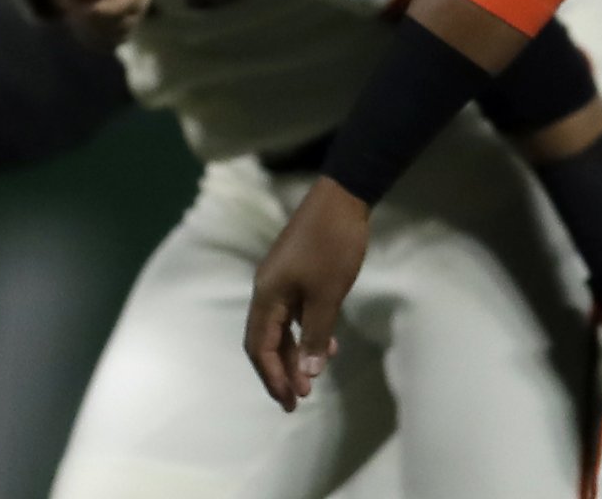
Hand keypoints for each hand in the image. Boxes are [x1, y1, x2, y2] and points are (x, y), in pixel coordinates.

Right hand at [244, 176, 363, 411]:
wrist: (342, 198)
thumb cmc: (332, 246)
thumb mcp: (327, 295)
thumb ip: (315, 335)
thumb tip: (307, 374)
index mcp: (267, 295)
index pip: (259, 347)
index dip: (273, 377)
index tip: (292, 402)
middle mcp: (267, 289)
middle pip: (265, 340)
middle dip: (280, 371)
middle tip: (299, 399)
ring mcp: (281, 280)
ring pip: (280, 328)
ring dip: (295, 354)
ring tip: (312, 379)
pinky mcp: (296, 273)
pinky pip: (294, 313)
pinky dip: (305, 333)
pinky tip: (326, 345)